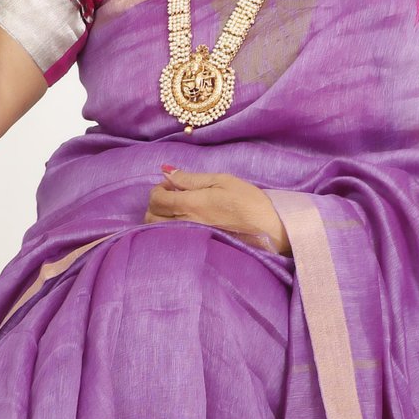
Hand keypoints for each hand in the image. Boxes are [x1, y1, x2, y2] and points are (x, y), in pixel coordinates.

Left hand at [143, 164, 291, 255]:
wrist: (268, 230)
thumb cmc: (248, 201)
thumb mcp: (221, 180)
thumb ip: (191, 179)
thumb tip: (167, 172)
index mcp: (190, 204)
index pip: (156, 199)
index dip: (158, 188)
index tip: (172, 184)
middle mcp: (185, 223)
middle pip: (151, 216)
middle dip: (156, 203)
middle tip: (173, 195)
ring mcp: (189, 237)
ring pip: (158, 230)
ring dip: (160, 217)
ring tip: (178, 209)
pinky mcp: (196, 246)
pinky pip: (171, 239)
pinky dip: (168, 229)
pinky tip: (183, 222)